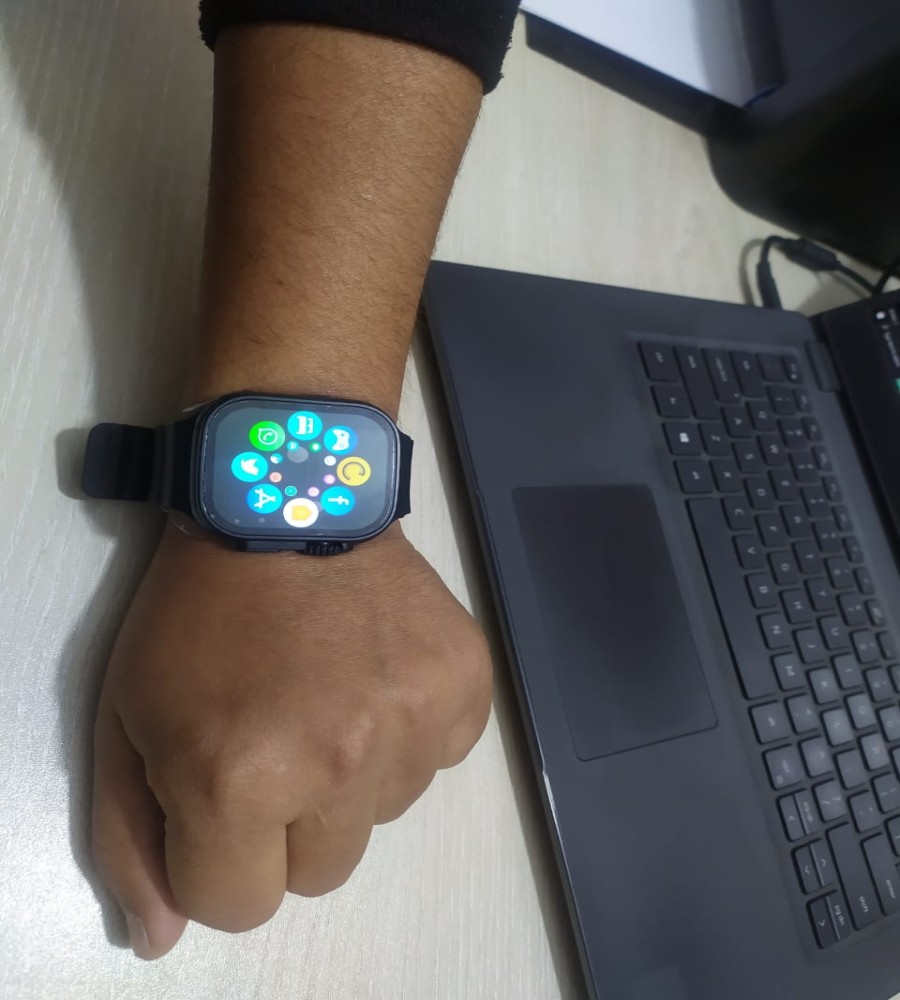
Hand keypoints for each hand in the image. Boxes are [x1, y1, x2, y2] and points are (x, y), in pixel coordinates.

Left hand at [91, 521, 491, 958]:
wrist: (289, 501)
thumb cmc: (197, 613)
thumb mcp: (127, 720)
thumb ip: (131, 841)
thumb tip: (165, 938)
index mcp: (237, 780)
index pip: (238, 906)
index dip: (218, 852)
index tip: (220, 789)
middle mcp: (339, 765)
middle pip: (321, 873)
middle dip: (289, 823)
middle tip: (279, 735)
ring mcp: (414, 722)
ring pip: (384, 815)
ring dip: (355, 775)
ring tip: (330, 689)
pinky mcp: (467, 686)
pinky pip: (441, 756)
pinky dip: (412, 730)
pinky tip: (379, 671)